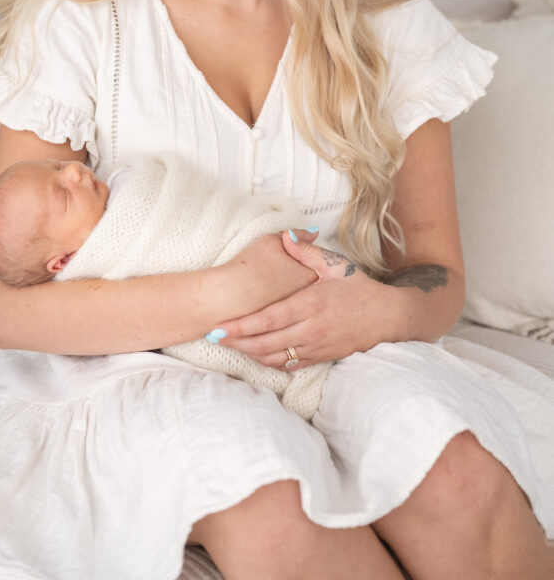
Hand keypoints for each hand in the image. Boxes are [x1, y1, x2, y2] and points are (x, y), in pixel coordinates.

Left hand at [212, 233, 399, 366]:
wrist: (388, 318)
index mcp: (311, 305)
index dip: (242, 326)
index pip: (268, 319)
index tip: (220, 326)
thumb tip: (286, 236)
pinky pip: (289, 365)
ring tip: (229, 345)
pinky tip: (256, 354)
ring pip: (275, 357)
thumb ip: (307, 252)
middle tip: (214, 336)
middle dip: (237, 341)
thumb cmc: (359, 289)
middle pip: (265, 342)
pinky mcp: (321, 357)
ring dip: (250, 353)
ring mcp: (316, 346)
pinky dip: (269, 362)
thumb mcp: (335, 265)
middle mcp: (311, 329)